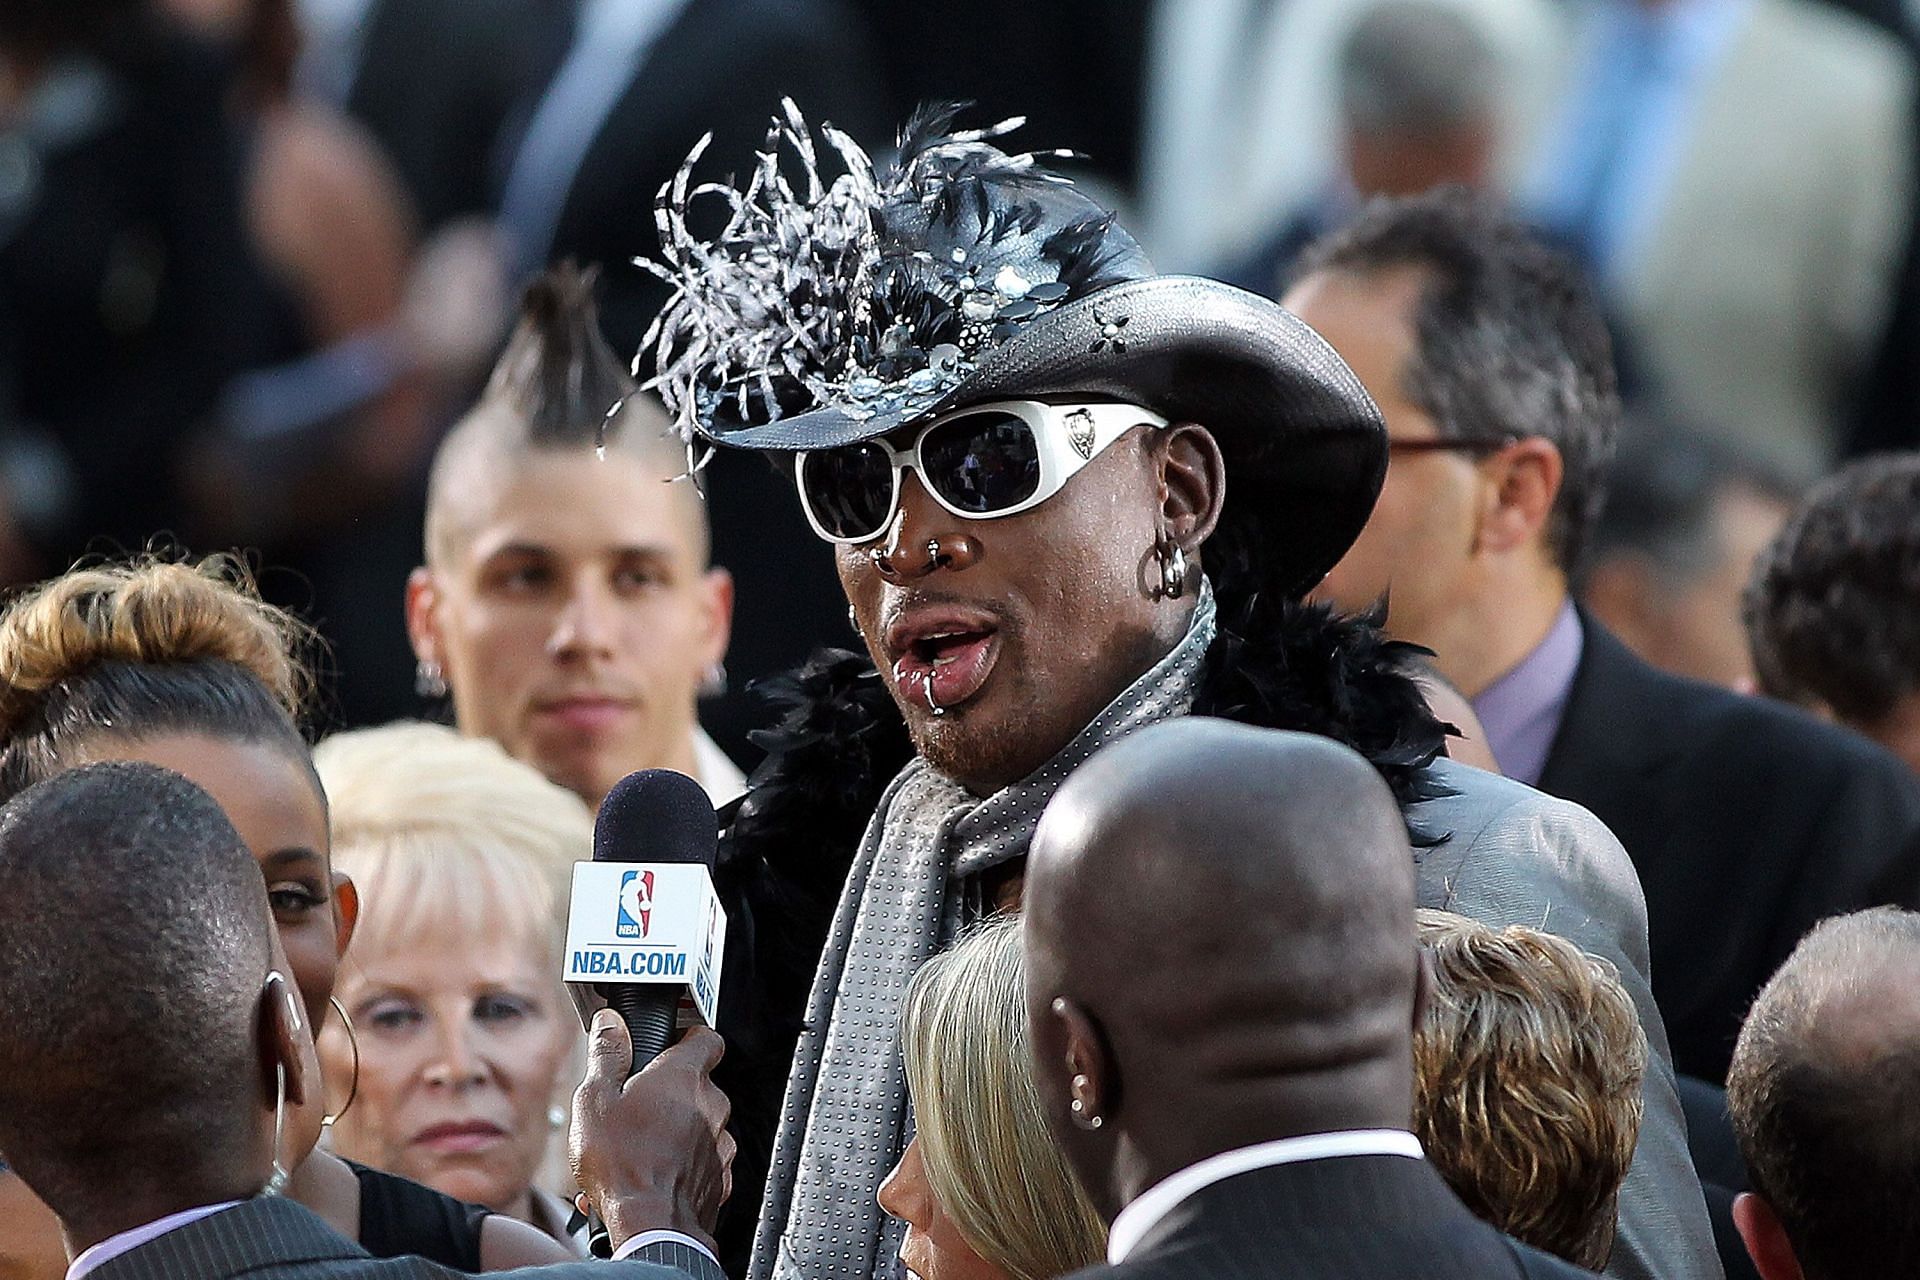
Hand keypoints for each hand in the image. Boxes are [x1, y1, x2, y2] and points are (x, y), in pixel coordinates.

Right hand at [570, 1012, 734, 1252]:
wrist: (650, 1227)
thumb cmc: (622, 1165)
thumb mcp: (595, 1101)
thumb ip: (606, 1056)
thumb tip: (609, 1026)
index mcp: (683, 1076)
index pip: (706, 1037)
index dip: (689, 1037)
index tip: (671, 1044)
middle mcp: (711, 1104)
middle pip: (698, 1084)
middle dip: (671, 1094)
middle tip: (638, 1108)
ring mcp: (720, 1142)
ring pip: (701, 1124)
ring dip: (677, 1131)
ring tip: (639, 1150)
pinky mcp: (720, 1176)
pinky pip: (703, 1159)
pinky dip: (684, 1163)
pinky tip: (653, 1173)